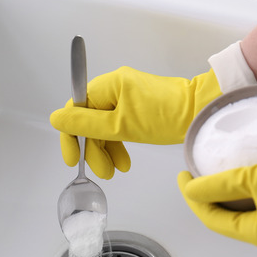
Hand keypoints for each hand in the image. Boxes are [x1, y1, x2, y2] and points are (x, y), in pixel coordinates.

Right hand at [50, 66, 221, 178]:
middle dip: (93, 149)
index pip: (75, 109)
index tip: (72, 158)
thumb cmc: (166, 116)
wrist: (199, 112)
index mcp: (107, 85)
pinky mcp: (137, 106)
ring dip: (106, 150)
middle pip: (89, 120)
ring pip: (104, 126)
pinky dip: (118, 143)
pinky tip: (123, 160)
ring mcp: (126, 96)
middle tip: (102, 171)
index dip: (71, 136)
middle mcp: (114, 86)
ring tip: (115, 171)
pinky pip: (118, 125)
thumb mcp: (120, 126)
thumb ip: (86, 124)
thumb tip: (56, 118)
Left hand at [177, 140, 256, 252]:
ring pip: (246, 210)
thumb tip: (192, 189)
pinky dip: (249, 191)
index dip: (194, 198)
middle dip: (209, 197)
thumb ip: (220, 184)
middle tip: (194, 174)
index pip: (214, 220)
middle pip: (228, 218)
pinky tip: (244, 173)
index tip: (183, 176)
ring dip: (228, 193)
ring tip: (214, 171)